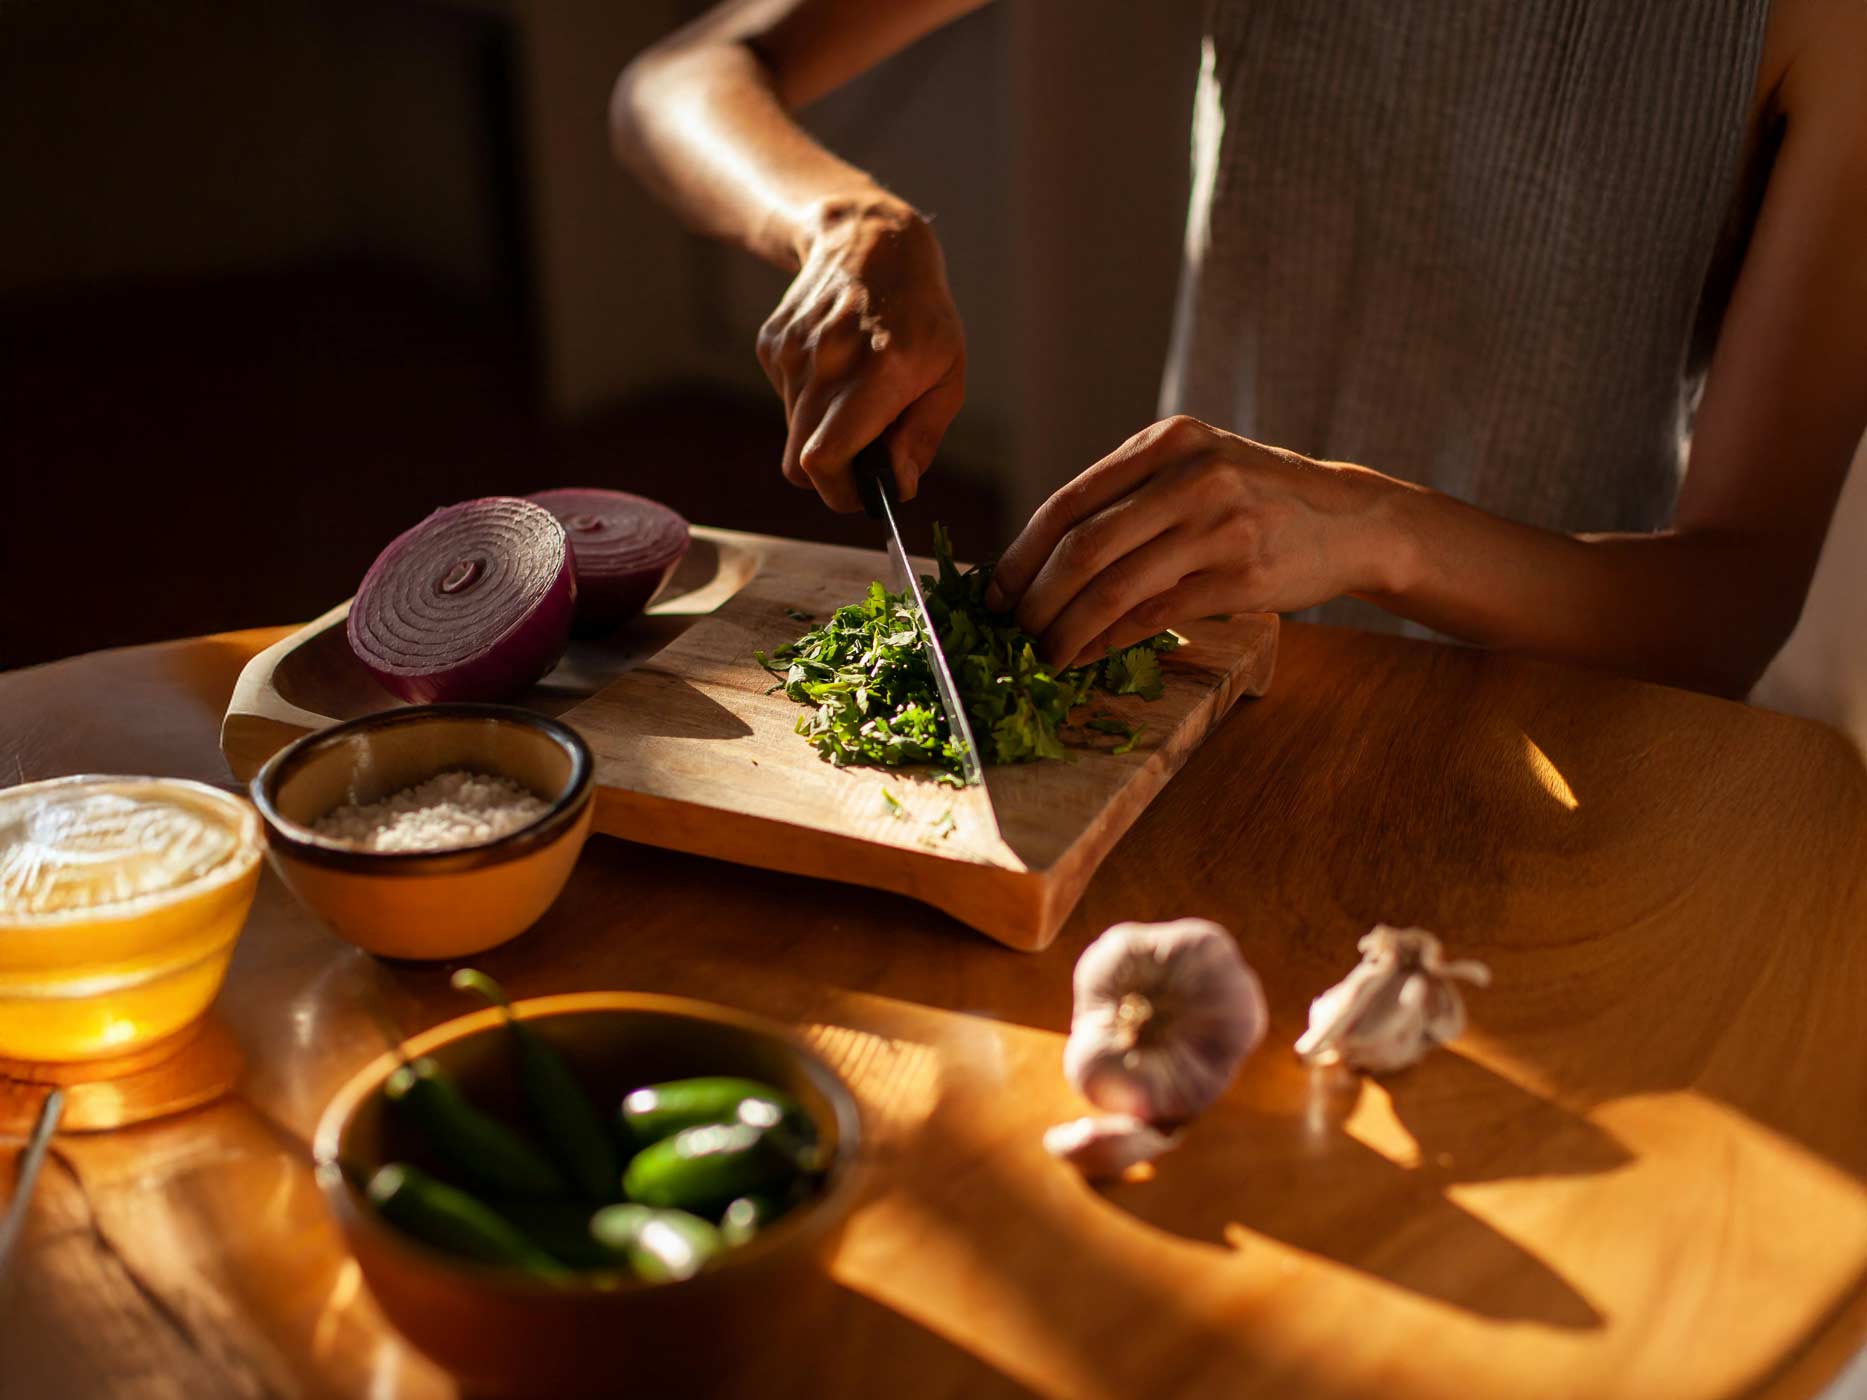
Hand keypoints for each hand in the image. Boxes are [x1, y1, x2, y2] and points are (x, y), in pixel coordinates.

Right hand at [757, 199, 965, 511]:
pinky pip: (785, 402)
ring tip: (858, 396)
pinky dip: (810, 402)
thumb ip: (921, 437)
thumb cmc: (921, 315)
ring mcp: (791, 352)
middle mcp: (826, 363)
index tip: (864, 493)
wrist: (870, 243)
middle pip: (801, 462)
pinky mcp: (771, 345)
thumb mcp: (948, 376)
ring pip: (793, 434)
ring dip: (824, 433)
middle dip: (833, 476)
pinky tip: (836, 367)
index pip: (824, 460)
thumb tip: (896, 487)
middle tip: (866, 460)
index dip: (839, 492)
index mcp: (877, 373)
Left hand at [986, 416, 1406, 665]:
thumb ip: (1128, 497)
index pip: (1071, 501)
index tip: (996, 590)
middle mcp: (1192, 475)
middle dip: (1036, 596)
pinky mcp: (1242, 575)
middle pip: (1084, 546)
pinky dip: (1109, 641)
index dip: (1023, 553)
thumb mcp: (1195, 468)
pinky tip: (1087, 655)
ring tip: (1042, 652)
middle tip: (1012, 629)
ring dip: (1067, 628)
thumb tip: (1040, 560)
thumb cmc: (1255, 498)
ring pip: (1115, 586)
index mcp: (1168, 442)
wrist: (1351, 519)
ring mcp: (1220, 525)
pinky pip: (1155, 615)